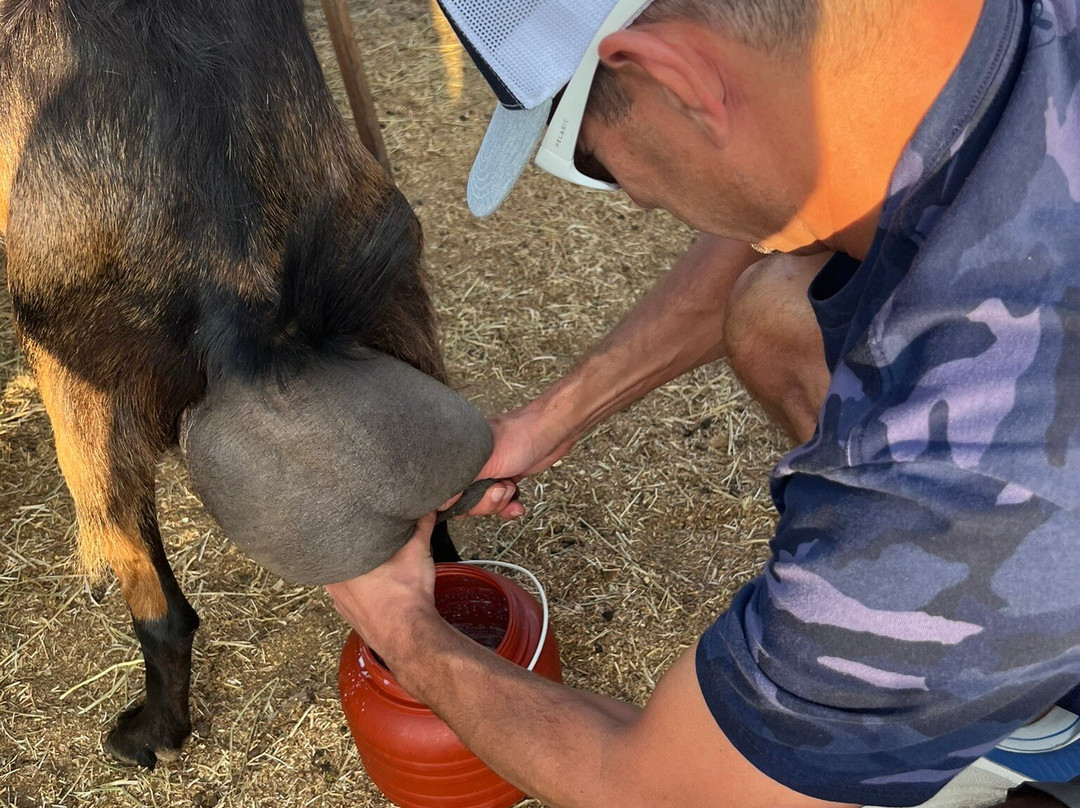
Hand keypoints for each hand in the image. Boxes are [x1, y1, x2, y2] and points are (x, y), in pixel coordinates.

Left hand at [324, 513, 439, 662]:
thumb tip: (428, 509)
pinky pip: (349, 598)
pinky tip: (376, 589)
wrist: (408, 635)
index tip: (359, 522)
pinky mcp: (348, 616)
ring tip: (375, 565)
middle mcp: (334, 582)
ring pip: (344, 579)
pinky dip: (360, 592)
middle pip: (340, 558)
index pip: (339, 537)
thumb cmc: (406, 595)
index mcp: (342, 561)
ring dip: (356, 572)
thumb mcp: (417, 551)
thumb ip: (421, 526)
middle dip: (354, 550)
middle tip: (372, 541)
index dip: (349, 529)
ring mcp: (338, 602)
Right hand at [442, 401, 577, 519]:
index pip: (446, 490)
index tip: (469, 501)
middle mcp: (471, 466)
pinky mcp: (506, 479)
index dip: (456, 502)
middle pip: (465, 502)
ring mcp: (489, 474)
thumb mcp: (486, 462)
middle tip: (498, 488)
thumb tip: (441, 503)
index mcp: (459, 457)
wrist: (552, 432)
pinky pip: (501, 503)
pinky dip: (509, 507)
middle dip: (484, 503)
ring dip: (499, 504)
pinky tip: (516, 505)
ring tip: (510, 487)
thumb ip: (461, 483)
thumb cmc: (519, 436)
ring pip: (485, 504)